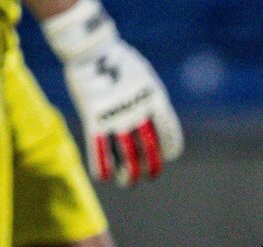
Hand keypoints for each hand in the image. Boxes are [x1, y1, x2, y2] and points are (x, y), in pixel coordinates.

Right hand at [41, 0, 183, 184]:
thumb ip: (149, 97)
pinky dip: (102, 168)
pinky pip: (99, 151)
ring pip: (127, 156)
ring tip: (127, 181)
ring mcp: (117, 118)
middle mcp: (139, 112)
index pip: (170, 135)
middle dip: (152, 168)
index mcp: (156, 100)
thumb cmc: (118, 59)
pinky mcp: (94, 120)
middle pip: (150, 150)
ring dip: (129, 174)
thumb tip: (152, 116)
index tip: (165, 156)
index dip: (170, 150)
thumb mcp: (143, 76)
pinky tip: (104, 176)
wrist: (92, 49)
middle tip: (149, 175)